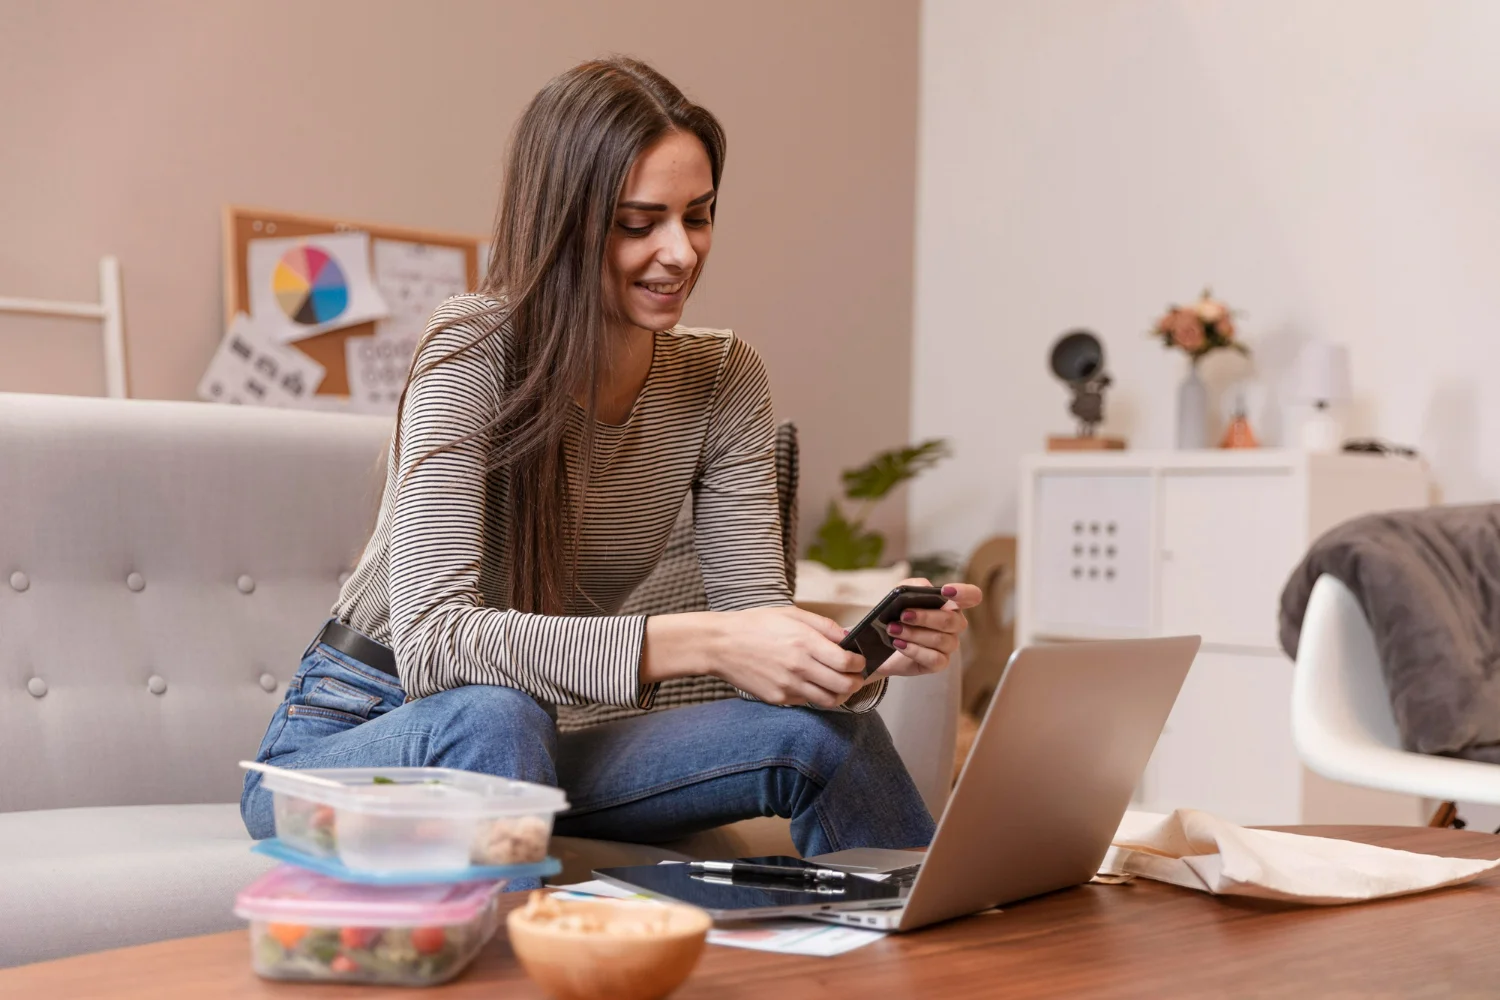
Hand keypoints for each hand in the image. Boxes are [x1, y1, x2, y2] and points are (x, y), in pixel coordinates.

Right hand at [710, 606, 868, 707]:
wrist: (720, 644)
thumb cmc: (755, 625)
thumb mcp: (791, 614)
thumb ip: (824, 626)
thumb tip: (848, 638)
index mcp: (804, 642)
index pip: (846, 662)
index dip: (859, 663)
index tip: (860, 661)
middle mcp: (798, 666)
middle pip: (843, 685)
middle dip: (856, 682)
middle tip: (856, 676)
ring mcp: (788, 685)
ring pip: (828, 700)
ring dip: (840, 694)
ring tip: (839, 684)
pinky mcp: (778, 698)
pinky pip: (806, 702)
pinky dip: (815, 695)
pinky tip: (812, 684)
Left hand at [869, 578, 982, 678]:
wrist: (878, 644)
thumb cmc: (894, 616)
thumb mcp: (899, 595)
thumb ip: (913, 586)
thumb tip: (926, 588)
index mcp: (950, 605)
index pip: (972, 596)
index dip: (964, 593)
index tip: (945, 591)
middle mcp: (954, 625)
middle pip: (951, 620)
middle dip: (925, 617)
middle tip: (903, 615)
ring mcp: (948, 645)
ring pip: (940, 640)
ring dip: (914, 633)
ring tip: (893, 629)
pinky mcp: (939, 663)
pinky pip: (934, 658)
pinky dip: (914, 650)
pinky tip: (899, 644)